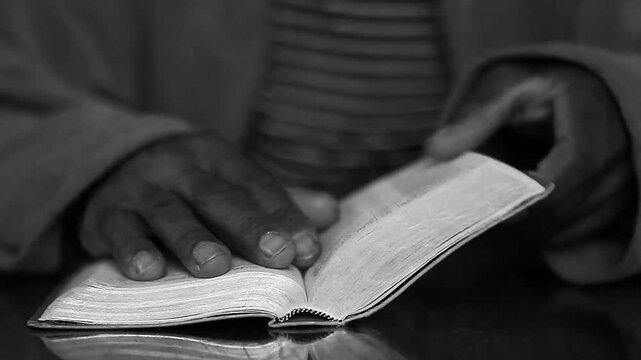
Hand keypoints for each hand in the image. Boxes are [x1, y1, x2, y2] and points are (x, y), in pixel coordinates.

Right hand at [80, 133, 337, 279]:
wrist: (117, 161)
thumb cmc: (192, 183)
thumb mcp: (232, 181)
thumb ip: (278, 199)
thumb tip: (331, 211)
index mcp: (217, 156)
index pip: (256, 184)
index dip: (283, 215)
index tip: (307, 248)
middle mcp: (180, 166)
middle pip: (218, 196)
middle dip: (249, 226)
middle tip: (278, 254)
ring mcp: (142, 187)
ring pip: (169, 213)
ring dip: (192, 239)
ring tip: (215, 266)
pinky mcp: (107, 212)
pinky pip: (119, 230)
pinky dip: (132, 250)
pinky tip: (148, 271)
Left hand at [425, 62, 635, 281]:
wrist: (588, 92)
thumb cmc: (543, 88)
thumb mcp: (507, 86)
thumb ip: (476, 117)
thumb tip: (435, 150)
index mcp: (592, 124)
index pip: (565, 176)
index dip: (527, 197)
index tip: (492, 204)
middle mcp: (618, 158)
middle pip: (566, 210)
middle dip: (519, 215)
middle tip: (481, 207)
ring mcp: (624, 184)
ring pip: (574, 228)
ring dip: (532, 227)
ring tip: (503, 206)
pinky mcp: (618, 203)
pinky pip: (582, 234)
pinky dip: (549, 232)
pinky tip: (528, 214)